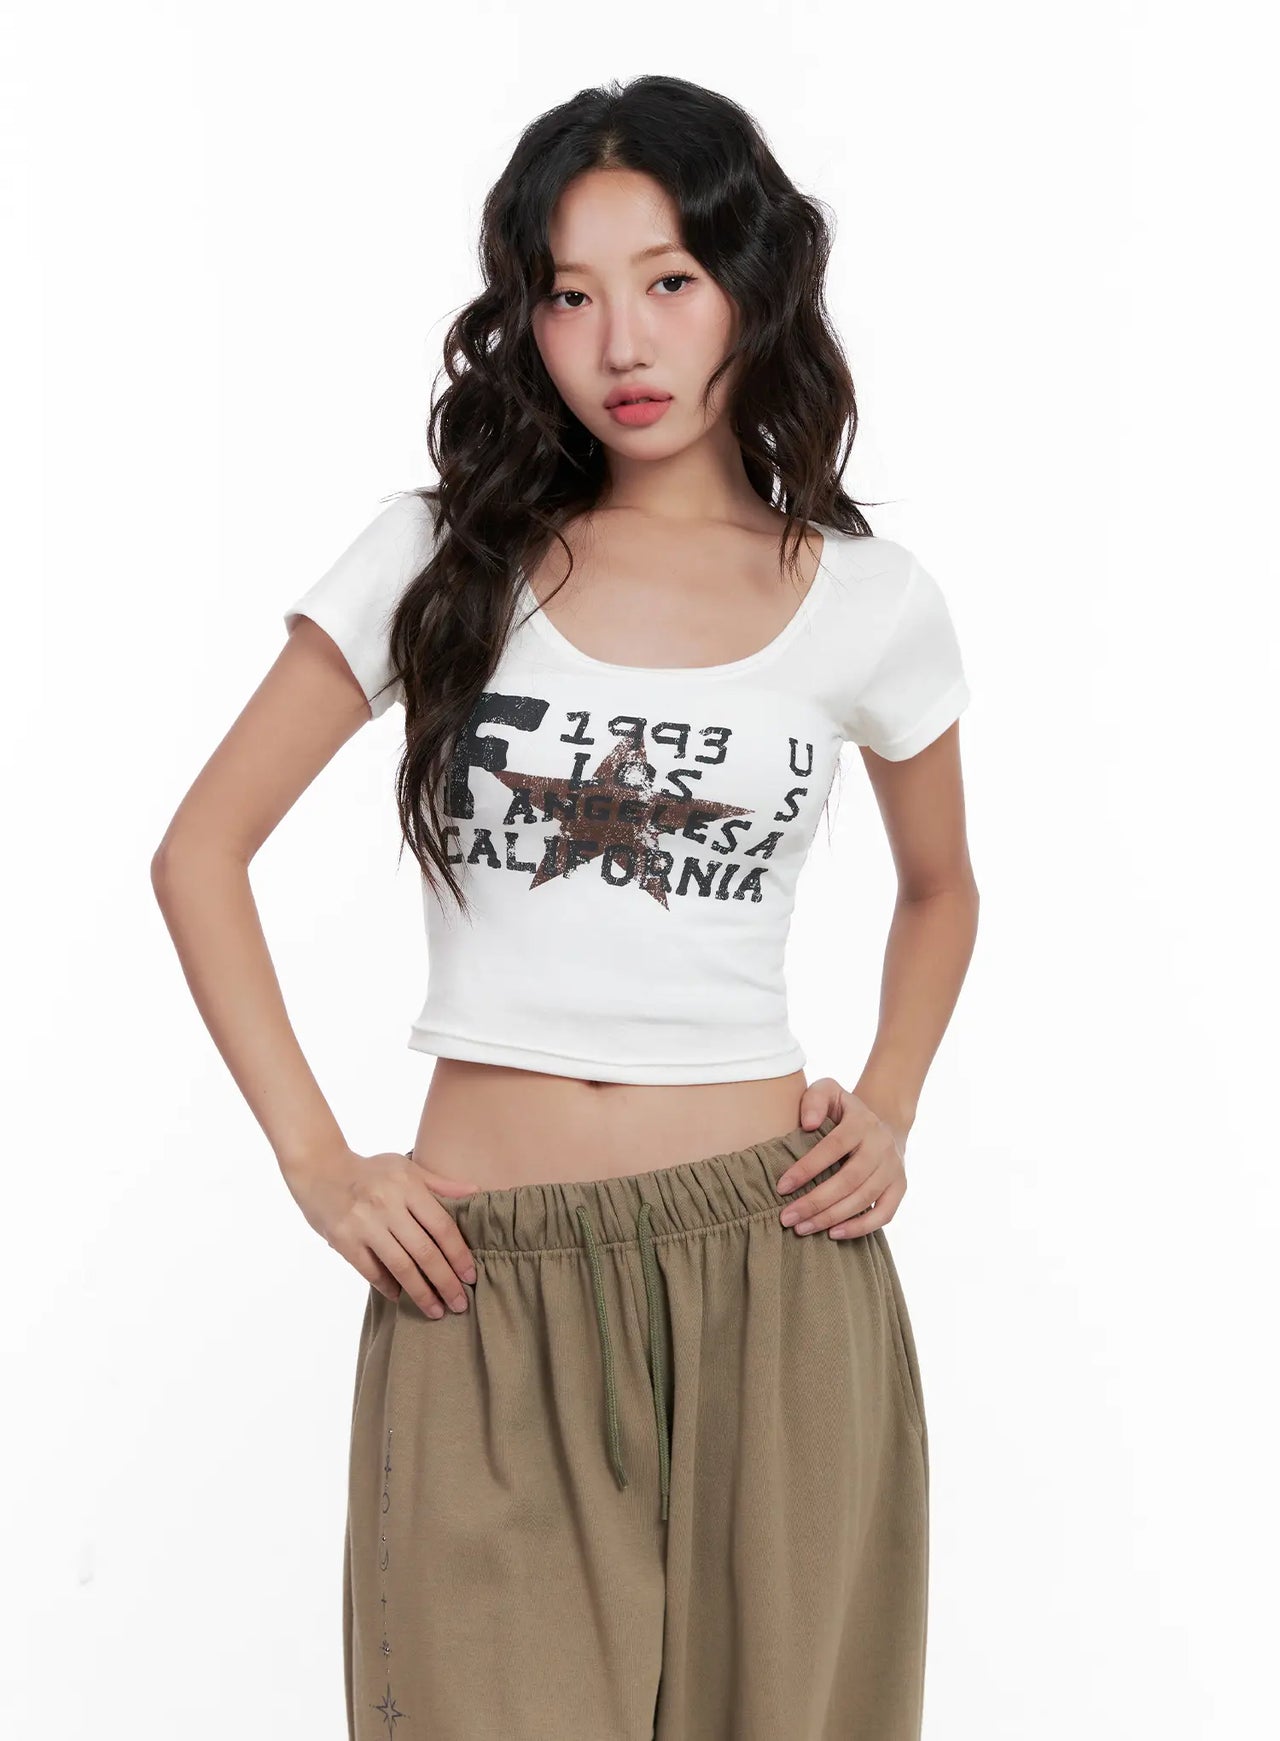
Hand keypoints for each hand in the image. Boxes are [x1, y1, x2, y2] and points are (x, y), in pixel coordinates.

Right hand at [281, 1143, 481, 1317]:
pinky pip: (371, 1270)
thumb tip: (475, 1192)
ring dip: (421, 1292)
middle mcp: (387, 1206)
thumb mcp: (405, 1168)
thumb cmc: (369, 1170)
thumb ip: (439, 1183)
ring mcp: (365, 1224)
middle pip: (424, 1251)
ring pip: (400, 1266)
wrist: (319, 1169)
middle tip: (460, 1304)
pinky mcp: (344, 1240)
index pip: (441, 1227)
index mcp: (407, 1187)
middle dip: (445, 1282)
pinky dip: (387, 1286)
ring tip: (436, 1311)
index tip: (471, 1276)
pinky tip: (400, 1297)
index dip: (458, 1255)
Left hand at [774, 1077, 908, 1238]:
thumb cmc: (843, 1110)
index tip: (782, 1187)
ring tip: (802, 1229)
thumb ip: (814, 1100)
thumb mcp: (828, 1092)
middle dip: (816, 1202)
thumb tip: (807, 1124)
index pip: (833, 1147)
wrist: (882, 1121)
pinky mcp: (900, 1187)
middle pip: (849, 1179)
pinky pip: (884, 1214)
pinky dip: (860, 1228)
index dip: (807, 1168)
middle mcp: (881, 1145)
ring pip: (864, 1199)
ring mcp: (893, 1167)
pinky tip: (833, 1234)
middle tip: (787, 1217)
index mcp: (861, 1122)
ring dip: (832, 1218)